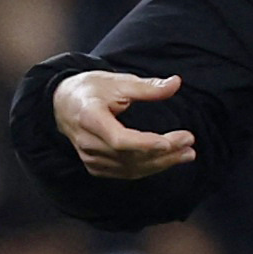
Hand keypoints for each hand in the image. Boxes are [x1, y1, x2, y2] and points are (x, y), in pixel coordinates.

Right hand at [52, 71, 196, 179]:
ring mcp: (90, 157)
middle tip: (189, 142)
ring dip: (161, 163)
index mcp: (90, 118)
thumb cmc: (91, 89)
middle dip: (163, 152)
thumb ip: (147, 87)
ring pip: (129, 168)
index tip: (169, 142)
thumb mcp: (117, 81)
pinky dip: (148, 168)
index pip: (119, 139)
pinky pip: (125, 172)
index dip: (144, 144)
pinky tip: (168, 160)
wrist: (62, 103)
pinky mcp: (95, 165)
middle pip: (129, 156)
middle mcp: (87, 142)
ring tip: (187, 154)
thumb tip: (176, 83)